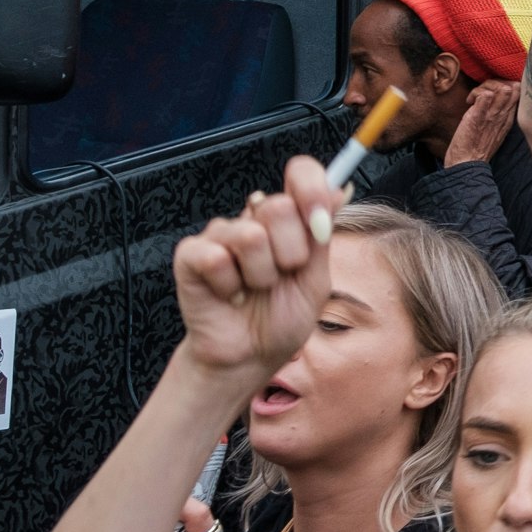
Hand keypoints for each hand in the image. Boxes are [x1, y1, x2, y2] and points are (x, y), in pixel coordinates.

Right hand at [170, 155, 340, 385]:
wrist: (250, 358)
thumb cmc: (282, 319)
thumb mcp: (315, 279)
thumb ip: (322, 235)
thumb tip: (340, 188)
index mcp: (290, 219)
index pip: (301, 173)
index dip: (312, 189)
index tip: (320, 224)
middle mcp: (254, 219)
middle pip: (279, 207)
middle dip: (291, 254)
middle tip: (281, 277)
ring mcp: (221, 235)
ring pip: (251, 235)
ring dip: (261, 276)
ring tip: (253, 290)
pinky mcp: (191, 255)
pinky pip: (216, 258)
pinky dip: (230, 287)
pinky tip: (230, 296)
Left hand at [446, 80, 520, 166]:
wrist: (467, 164)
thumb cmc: (478, 147)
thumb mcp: (495, 130)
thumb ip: (500, 115)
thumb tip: (497, 100)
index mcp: (508, 118)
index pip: (518, 92)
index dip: (506, 85)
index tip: (492, 93)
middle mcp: (503, 116)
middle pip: (511, 87)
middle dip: (496, 83)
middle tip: (482, 93)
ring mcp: (491, 116)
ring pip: (499, 89)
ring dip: (485, 87)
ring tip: (474, 97)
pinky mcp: (477, 117)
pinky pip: (484, 96)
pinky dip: (476, 93)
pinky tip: (469, 101)